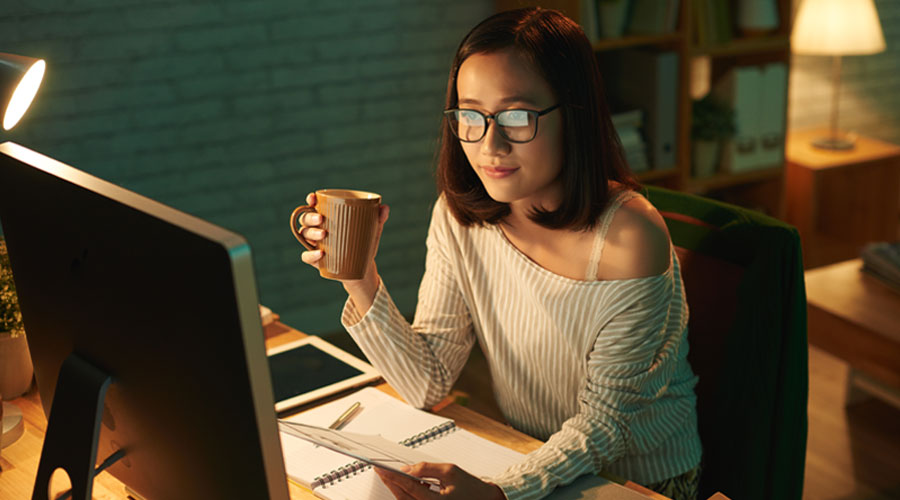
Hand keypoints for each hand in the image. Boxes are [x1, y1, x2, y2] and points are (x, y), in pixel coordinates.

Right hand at [297, 192, 389, 311]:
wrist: (362, 268)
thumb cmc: (363, 243)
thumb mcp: (372, 231)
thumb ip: (378, 219)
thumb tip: (385, 208)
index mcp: (328, 217)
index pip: (314, 205)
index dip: (310, 200)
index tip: (313, 198)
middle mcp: (317, 229)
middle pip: (305, 219)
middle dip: (310, 217)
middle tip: (321, 219)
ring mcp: (314, 244)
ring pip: (304, 235)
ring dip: (311, 233)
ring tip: (324, 235)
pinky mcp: (316, 260)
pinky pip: (306, 256)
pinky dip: (311, 255)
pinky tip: (321, 254)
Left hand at [374, 463, 505, 499]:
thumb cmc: (470, 488)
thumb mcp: (449, 471)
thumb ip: (426, 469)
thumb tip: (406, 469)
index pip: (408, 487)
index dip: (392, 476)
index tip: (380, 468)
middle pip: (402, 497)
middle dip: (390, 482)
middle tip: (380, 471)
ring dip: (397, 488)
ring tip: (390, 475)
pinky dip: (407, 493)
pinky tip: (406, 483)